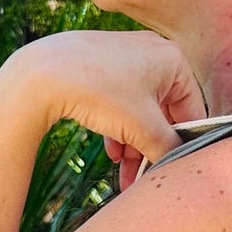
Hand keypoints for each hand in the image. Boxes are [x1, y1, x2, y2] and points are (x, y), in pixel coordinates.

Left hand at [0, 28, 207, 189]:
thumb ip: (170, 148)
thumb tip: (181, 163)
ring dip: (134, 144)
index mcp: (175, 60)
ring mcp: (126, 55)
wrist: (39, 75)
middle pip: (164, 112)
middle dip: (151, 148)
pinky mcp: (101, 64)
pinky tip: (110, 151)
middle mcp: (154, 52)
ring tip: (122, 172)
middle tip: (142, 178)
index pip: (192, 111)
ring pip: (140, 110)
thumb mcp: (143, 127)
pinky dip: (118, 127)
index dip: (183, 145)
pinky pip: (121, 100)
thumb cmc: (98, 92)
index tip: (171, 170)